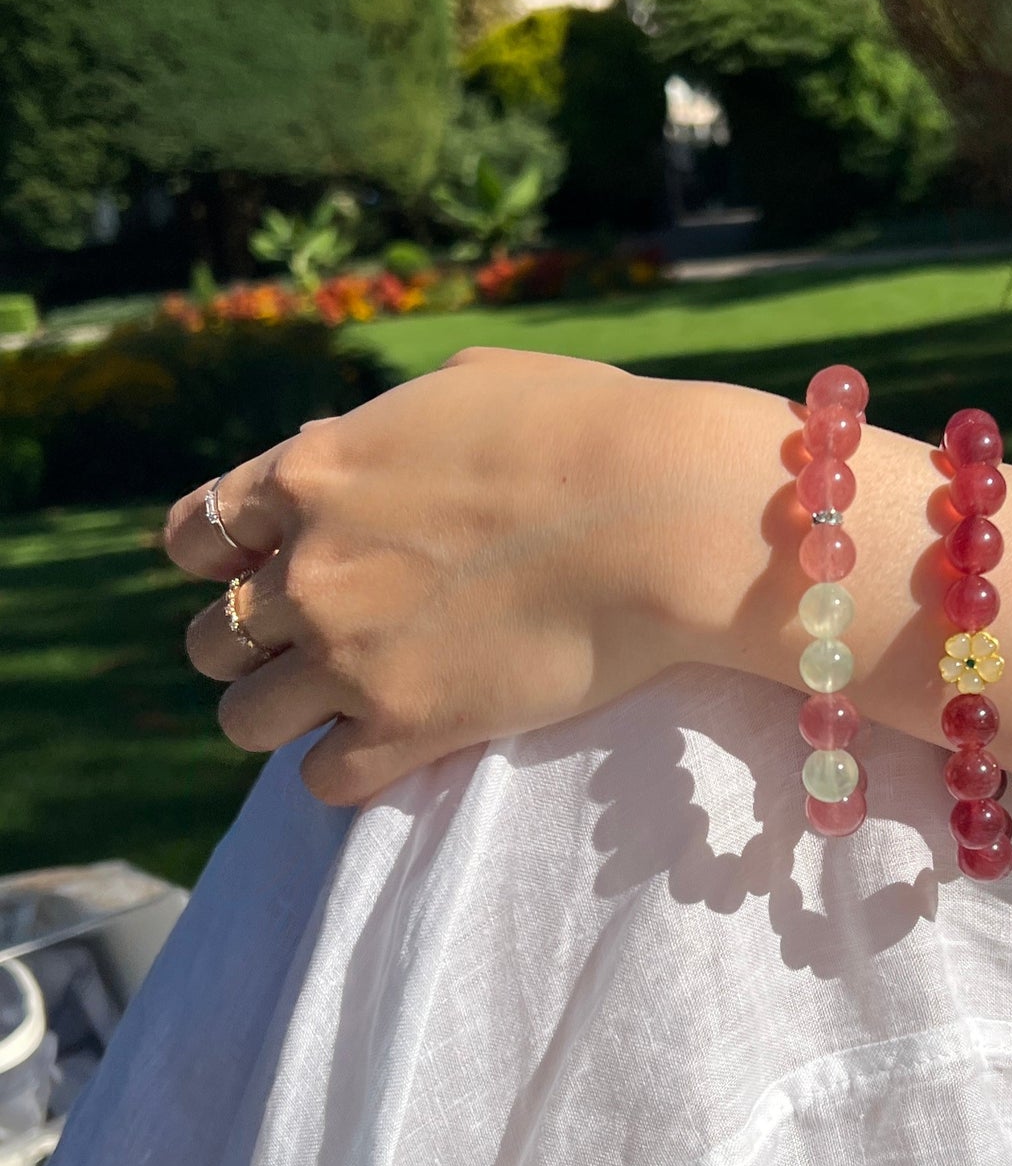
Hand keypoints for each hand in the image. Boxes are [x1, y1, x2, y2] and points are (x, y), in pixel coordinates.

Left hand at [164, 350, 722, 804]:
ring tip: (348, 705)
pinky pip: (324, 781)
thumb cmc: (590, 430)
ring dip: (289, 715)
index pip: (193, 536)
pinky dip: (350, 768)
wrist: (665, 514)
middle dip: (255, 645)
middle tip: (320, 644)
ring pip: (246, 721)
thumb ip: (381, 425)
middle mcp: (308, 568)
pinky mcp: (408, 726)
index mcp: (310, 473)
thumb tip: (347, 441)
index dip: (224, 560)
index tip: (268, 571)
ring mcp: (348, 654)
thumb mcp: (466, 385)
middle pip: (210, 639)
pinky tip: (395, 743)